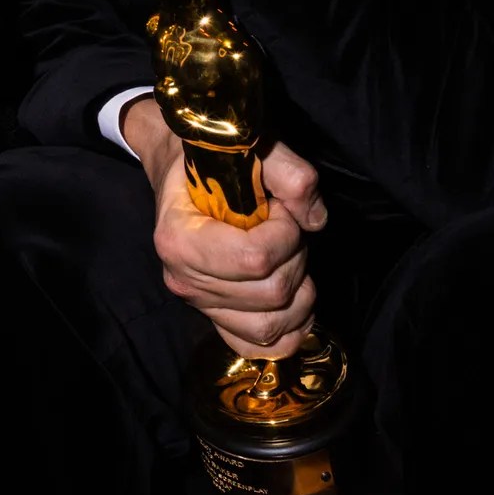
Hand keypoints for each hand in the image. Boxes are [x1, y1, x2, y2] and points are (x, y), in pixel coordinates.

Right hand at [125, 99, 327, 358]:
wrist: (178, 167)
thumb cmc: (211, 157)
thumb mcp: (251, 147)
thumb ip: (291, 174)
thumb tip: (315, 220)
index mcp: (180, 239)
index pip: (256, 259)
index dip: (286, 233)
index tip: (278, 208)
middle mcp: (183, 280)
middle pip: (271, 294)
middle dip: (295, 258)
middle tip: (285, 227)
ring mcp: (198, 304)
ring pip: (271, 326)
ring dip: (298, 292)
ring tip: (287, 257)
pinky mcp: (214, 316)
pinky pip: (256, 347)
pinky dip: (285, 332)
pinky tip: (292, 302)